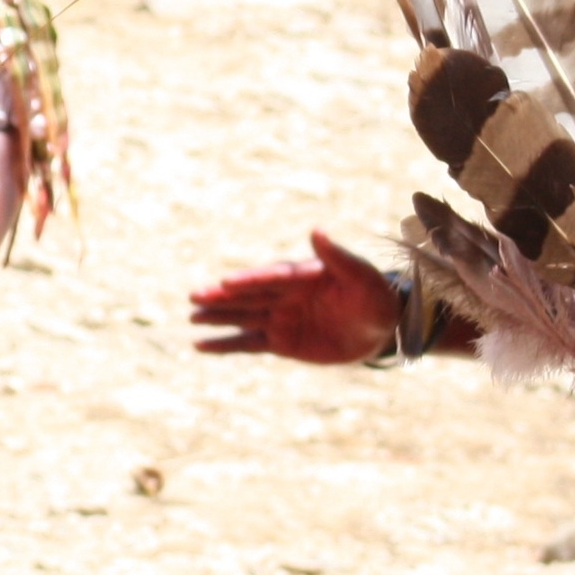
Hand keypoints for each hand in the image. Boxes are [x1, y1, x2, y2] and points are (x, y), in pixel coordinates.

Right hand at [189, 230, 399, 365]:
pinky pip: (247, 344)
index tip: (226, 283)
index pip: (270, 279)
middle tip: (195, 295)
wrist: (381, 330)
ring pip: (242, 318)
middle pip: (248, 296)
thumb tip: (317, 230)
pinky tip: (200, 344)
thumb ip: (339, 257)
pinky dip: (225, 345)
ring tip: (193, 316)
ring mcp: (279, 319)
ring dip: (218, 317)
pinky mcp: (279, 342)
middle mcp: (284, 296)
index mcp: (301, 276)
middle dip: (222, 297)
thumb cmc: (375, 298)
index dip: (249, 281)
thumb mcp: (362, 277)